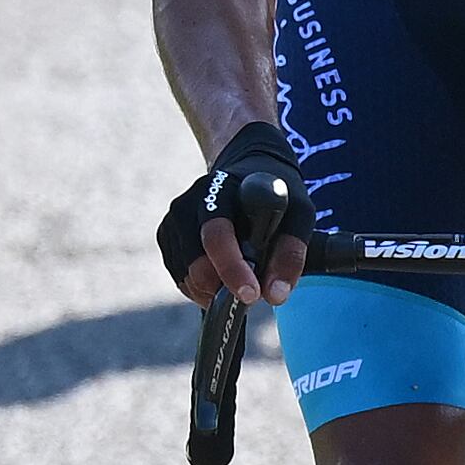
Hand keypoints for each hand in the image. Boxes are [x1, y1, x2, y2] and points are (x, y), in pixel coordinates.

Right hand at [159, 120, 307, 303]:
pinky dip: (202, 288)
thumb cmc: (275, 195)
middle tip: (252, 294)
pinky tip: (222, 277)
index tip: (251, 294)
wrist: (247, 170)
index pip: (217, 234)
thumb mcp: (298, 213)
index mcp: (220, 189)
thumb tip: (275, 294)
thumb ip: (291, 251)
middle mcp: (189, 203)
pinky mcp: (166, 235)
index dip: (232, 268)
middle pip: (196, 264)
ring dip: (214, 292)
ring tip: (241, 282)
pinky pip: (180, 278)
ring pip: (187, 277)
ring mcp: (174, 219)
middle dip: (223, 288)